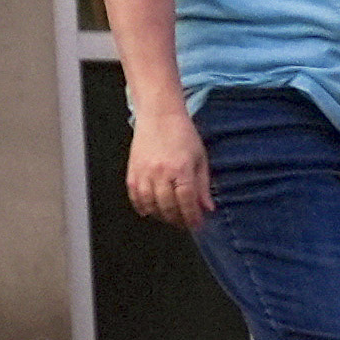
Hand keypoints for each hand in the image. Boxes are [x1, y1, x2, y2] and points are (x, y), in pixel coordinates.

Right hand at [121, 105, 213, 230]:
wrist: (159, 115)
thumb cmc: (182, 134)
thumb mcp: (200, 159)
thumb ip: (203, 185)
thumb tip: (207, 208)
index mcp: (181, 169)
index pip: (187, 201)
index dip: (192, 217)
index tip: (197, 224)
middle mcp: (160, 172)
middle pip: (167, 206)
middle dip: (177, 219)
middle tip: (184, 223)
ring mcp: (144, 171)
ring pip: (149, 203)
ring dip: (160, 215)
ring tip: (169, 217)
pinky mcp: (132, 169)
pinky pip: (134, 194)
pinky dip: (141, 205)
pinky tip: (149, 210)